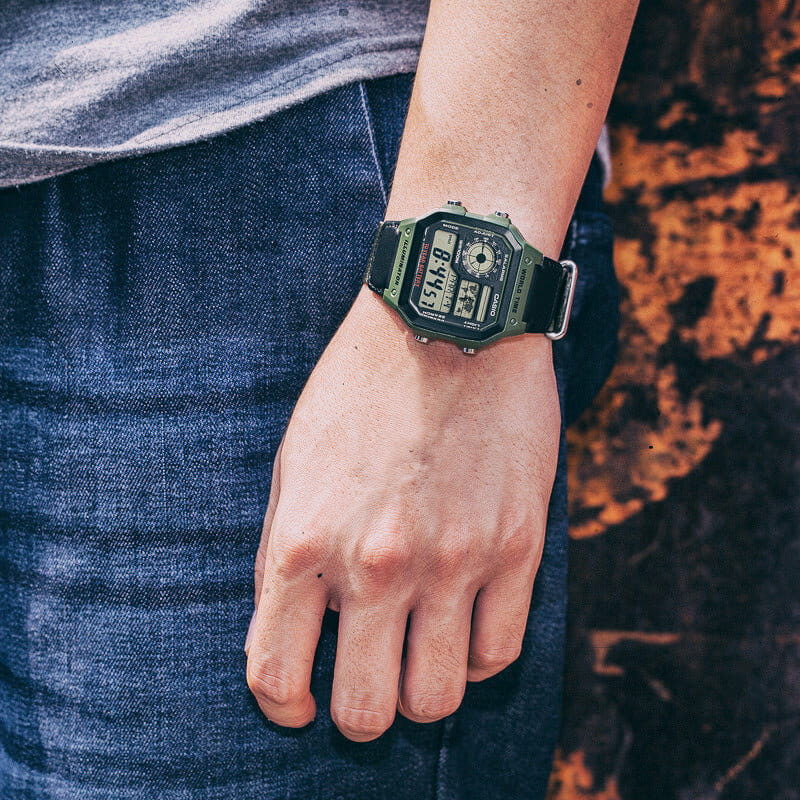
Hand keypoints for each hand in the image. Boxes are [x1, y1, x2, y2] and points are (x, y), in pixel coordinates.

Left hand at [244, 284, 559, 741]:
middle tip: (365, 681)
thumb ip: (285, 553)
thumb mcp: (293, 462)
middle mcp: (377, 563)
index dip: (283, 708)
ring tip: (417, 653)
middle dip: (358, 713)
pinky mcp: (516, 546)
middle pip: (364, 713)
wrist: (448, 319)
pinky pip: (499, 653)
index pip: (275, 677)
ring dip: (420, 691)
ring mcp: (454, 559)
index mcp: (306, 540)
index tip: (298, 703)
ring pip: (437, 699)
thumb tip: (294, 631)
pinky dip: (476, 656)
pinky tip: (464, 625)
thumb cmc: (361, 388)